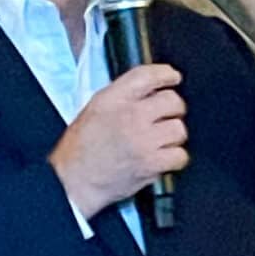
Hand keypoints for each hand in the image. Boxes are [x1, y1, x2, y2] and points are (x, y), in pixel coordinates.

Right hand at [49, 65, 188, 218]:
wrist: (74, 181)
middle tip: (166, 117)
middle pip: (172, 101)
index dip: (165, 74)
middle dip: (173, 109)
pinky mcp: (152, 163)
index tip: (173, 77)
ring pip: (179, 129)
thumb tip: (152, 90)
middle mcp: (130, 116)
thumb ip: (123, 96)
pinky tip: (163, 158)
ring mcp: (143, 140)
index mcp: (112, 99)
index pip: (147, 75)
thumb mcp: (95, 109)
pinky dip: (175, 158)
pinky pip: (180, 155)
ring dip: (173, 136)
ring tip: (160, 141)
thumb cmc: (80, 149)